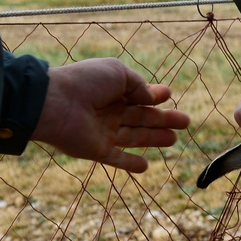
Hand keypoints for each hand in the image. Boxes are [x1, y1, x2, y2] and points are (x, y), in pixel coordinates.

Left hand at [32, 58, 189, 173]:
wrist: (55, 103)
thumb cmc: (87, 82)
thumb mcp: (118, 73)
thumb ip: (138, 86)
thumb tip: (152, 98)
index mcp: (113, 89)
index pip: (138, 94)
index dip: (155, 95)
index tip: (169, 95)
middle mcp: (110, 110)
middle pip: (142, 117)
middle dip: (164, 119)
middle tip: (185, 121)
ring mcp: (104, 131)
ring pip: (135, 136)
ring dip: (155, 139)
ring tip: (174, 140)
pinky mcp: (97, 150)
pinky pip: (117, 158)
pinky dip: (130, 163)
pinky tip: (146, 167)